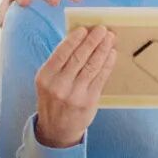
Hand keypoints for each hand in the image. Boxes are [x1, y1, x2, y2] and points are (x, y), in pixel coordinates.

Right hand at [34, 26, 116, 148]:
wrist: (57, 129)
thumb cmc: (53, 99)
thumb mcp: (48, 81)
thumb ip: (60, 63)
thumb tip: (80, 39)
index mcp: (45, 76)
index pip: (61, 53)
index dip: (74, 39)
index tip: (84, 29)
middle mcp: (58, 85)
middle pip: (79, 57)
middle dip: (93, 41)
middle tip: (102, 30)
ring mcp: (74, 94)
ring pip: (92, 66)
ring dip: (103, 49)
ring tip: (110, 38)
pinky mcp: (89, 100)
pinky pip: (101, 78)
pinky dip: (107, 64)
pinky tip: (112, 54)